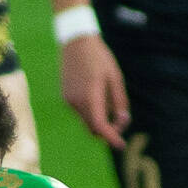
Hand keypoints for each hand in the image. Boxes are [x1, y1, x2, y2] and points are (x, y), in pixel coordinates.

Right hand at [58, 31, 129, 145]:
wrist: (76, 42)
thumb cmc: (99, 58)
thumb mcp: (115, 78)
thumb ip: (119, 102)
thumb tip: (123, 120)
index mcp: (90, 96)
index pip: (100, 126)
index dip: (111, 137)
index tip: (121, 145)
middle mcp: (76, 102)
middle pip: (93, 128)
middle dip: (107, 129)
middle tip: (121, 118)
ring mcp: (68, 100)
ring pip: (86, 120)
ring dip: (99, 118)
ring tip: (108, 97)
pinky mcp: (65, 97)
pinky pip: (80, 112)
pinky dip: (91, 110)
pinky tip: (96, 92)